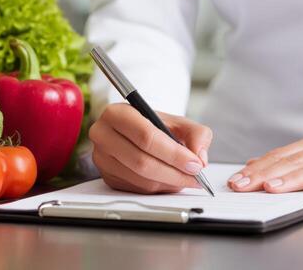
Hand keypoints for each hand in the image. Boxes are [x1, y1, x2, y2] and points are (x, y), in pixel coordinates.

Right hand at [89, 103, 211, 193]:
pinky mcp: (107, 177)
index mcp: (117, 113)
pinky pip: (137, 189)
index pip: (146, 137)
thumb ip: (196, 133)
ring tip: (185, 178)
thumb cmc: (154, 126)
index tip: (194, 164)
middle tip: (196, 176)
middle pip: (142, 162)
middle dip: (174, 173)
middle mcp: (103, 135)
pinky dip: (159, 188)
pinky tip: (169, 181)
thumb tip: (199, 157)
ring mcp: (102, 158)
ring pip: (141, 179)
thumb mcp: (177, 122)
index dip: (173, 153)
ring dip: (168, 183)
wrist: (134, 133)